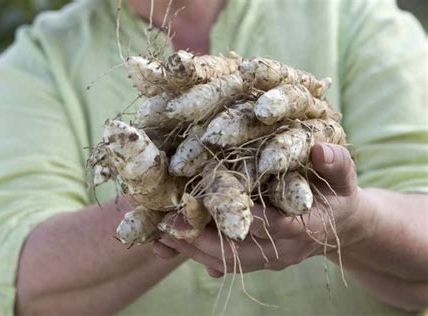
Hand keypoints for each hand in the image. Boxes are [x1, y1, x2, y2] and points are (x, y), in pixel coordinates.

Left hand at [153, 143, 373, 276]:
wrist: (340, 226)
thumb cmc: (339, 196)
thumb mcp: (345, 177)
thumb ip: (337, 164)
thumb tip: (321, 150)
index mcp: (309, 227)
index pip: (277, 226)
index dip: (248, 217)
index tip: (216, 203)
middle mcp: (285, 250)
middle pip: (241, 249)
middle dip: (204, 236)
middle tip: (169, 221)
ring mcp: (269, 259)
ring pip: (227, 260)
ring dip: (193, 248)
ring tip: (160, 232)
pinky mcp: (257, 260)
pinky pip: (224, 262)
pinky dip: (196, 253)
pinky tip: (170, 241)